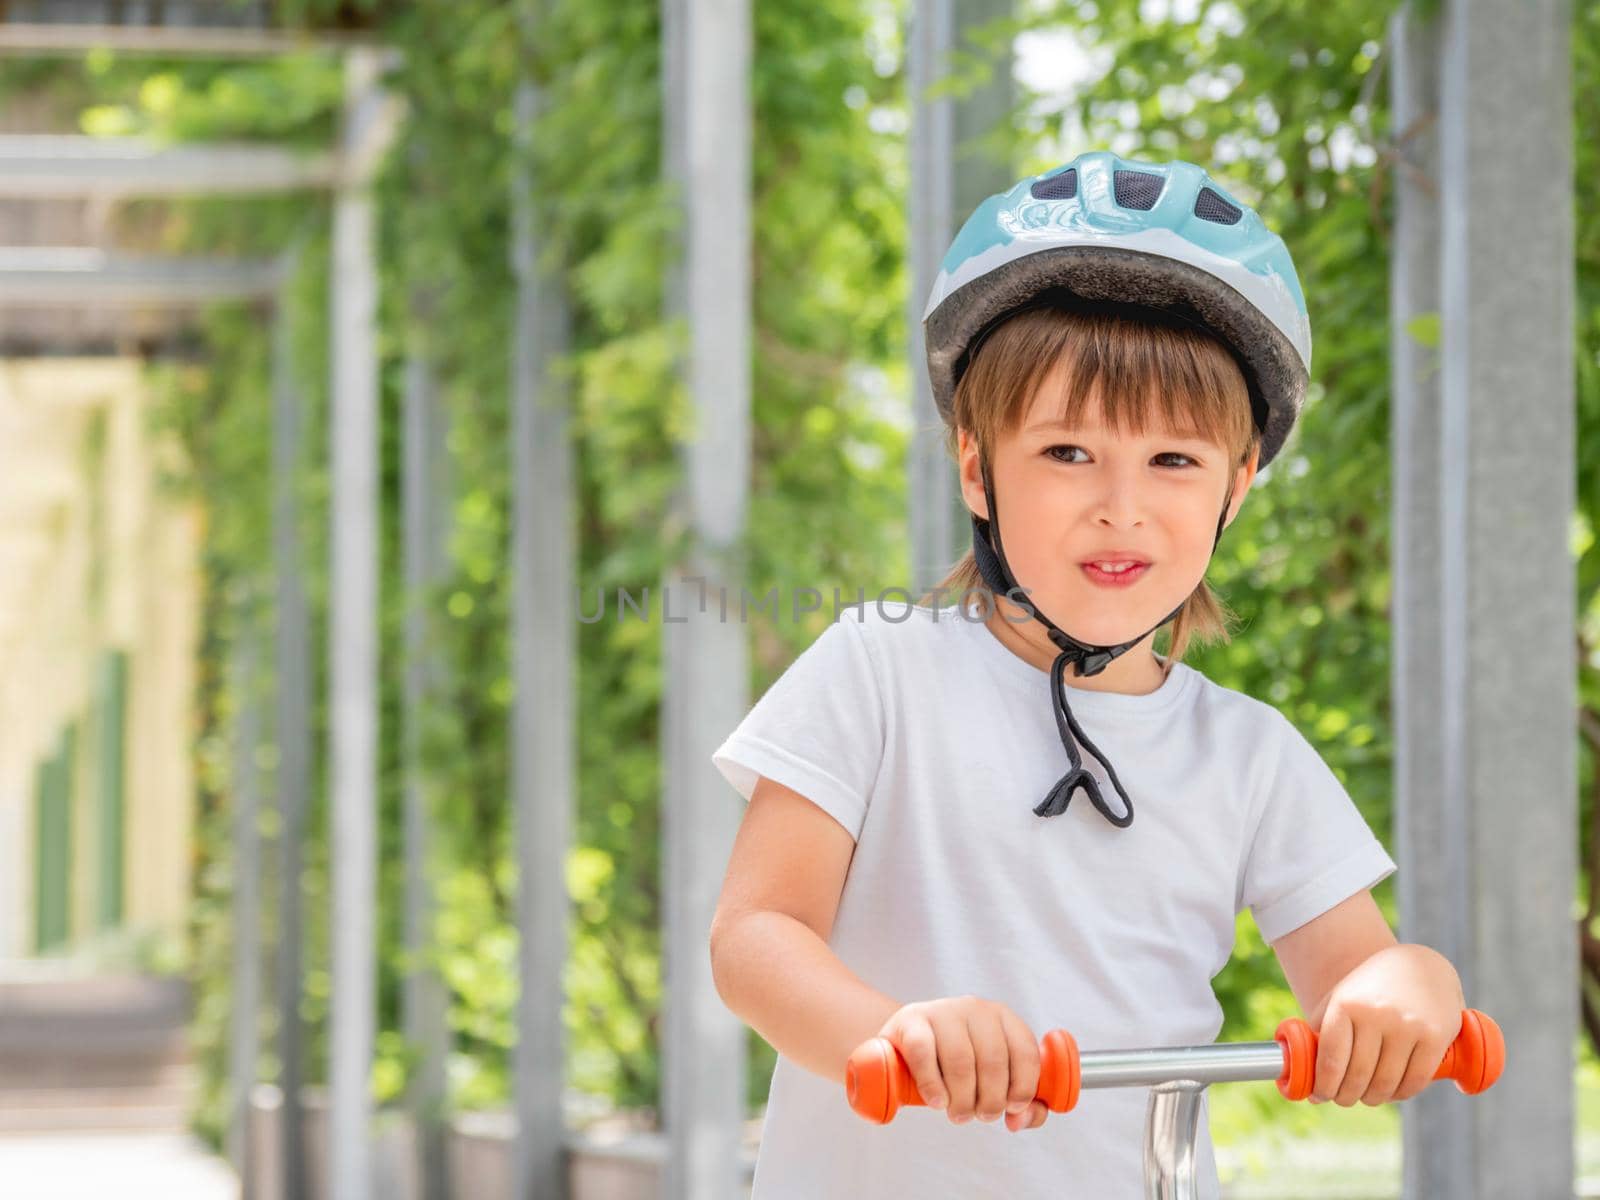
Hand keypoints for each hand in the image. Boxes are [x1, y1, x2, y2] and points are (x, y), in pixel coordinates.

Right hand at [876, 995, 1049, 1132]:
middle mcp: (975, 1008)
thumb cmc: (958, 1067)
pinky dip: (932, 1084)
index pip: (1024, 1051)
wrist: (907, 1047)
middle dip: (990, 1100)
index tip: (1011, 1108)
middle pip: (992, 1060)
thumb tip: (1018, 1120)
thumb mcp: (994, 1080)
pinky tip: (937, 1101)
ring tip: (958, 1113)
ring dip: (962, 1099)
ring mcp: (941, 1011)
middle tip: (980, 1115)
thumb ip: (1021, 1105)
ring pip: (960, 1060)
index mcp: (1003, 1018)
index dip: (1023, 1087)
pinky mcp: (910, 1021)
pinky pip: (923, 1053)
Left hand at [1311, 943, 1465, 1105]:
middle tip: (1343, 1099)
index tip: (1320, 1096)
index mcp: (1347, 1004)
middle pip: (1358, 1075)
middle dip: (1346, 1095)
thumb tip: (1305, 1070)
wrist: (1421, 965)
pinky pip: (1415, 1080)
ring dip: (1373, 1098)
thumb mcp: (1341, 997)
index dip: (1323, 1085)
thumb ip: (1322, 1028)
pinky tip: (1392, 1094)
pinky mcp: (1435, 1037)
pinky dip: (1401, 1094)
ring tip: (1366, 1097)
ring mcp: (1407, 1026)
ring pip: (1386, 1082)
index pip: (1331, 1059)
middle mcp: (1376, 1015)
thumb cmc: (1372, 987)